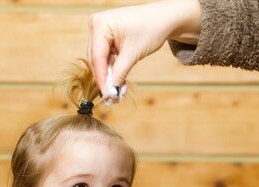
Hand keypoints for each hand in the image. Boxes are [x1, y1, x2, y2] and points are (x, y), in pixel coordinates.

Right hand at [87, 0, 201, 95]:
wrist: (163, 18)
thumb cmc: (151, 28)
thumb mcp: (133, 54)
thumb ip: (119, 74)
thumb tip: (109, 92)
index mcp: (100, 24)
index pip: (96, 57)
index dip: (101, 78)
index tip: (105, 95)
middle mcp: (96, 24)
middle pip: (95, 58)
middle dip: (105, 77)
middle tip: (112, 96)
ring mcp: (100, 29)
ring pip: (99, 59)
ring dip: (109, 74)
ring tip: (117, 90)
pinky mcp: (105, 35)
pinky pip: (105, 55)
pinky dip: (112, 67)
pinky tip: (118, 80)